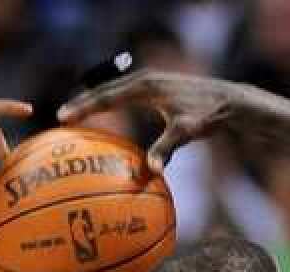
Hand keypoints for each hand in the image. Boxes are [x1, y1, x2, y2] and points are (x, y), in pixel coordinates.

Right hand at [58, 71, 236, 173]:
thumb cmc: (207, 116)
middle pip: (105, 91)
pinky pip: (127, 95)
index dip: (84, 107)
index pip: (106, 97)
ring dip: (96, 102)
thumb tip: (150, 173)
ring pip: (115, 91)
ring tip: (77, 116)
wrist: (228, 99)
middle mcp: (144, 80)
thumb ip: (166, 149)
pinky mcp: (156, 88)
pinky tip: (107, 118)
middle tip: (62, 117)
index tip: (64, 116)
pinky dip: (113, 104)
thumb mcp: (186, 132)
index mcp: (145, 87)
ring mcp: (150, 82)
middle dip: (84, 104)